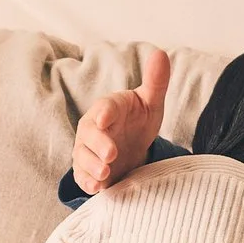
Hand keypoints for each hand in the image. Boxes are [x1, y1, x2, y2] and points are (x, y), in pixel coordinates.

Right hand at [73, 48, 170, 194]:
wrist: (132, 148)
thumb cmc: (138, 121)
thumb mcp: (150, 102)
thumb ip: (156, 81)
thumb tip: (161, 54)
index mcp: (109, 108)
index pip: (105, 107)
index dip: (105, 112)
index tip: (106, 118)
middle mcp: (94, 128)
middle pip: (89, 134)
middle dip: (98, 144)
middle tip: (111, 153)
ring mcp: (88, 150)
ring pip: (83, 157)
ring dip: (92, 166)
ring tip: (105, 173)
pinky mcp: (88, 170)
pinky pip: (83, 176)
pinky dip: (88, 182)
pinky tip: (97, 188)